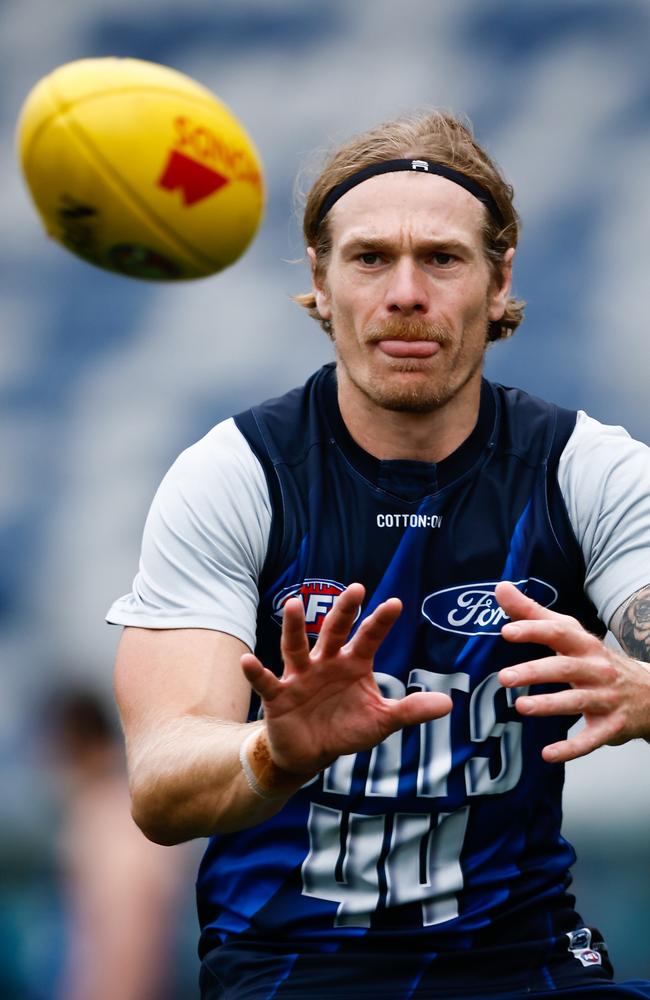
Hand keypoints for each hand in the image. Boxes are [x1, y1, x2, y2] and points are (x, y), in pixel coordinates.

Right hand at [241, 583, 452, 776]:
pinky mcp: (279, 695)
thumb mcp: (381, 722)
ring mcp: (300, 676)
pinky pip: (266, 681)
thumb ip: (410, 711)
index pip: (369, 637)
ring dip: (294, 628)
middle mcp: (326, 662)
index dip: (381, 622)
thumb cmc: (346, 728)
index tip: (395, 603)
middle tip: (355, 589)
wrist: (310, 753)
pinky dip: (256, 672)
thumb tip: (448, 703)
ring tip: (293, 606)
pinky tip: (247, 661)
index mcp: (352, 663)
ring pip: (296, 647)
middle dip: (344, 611)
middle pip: (334, 631)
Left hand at [496, 581, 649, 762]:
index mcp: (585, 645)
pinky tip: (548, 753)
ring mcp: (605, 699)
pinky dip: (570, 748)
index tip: (507, 631)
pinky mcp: (610, 727)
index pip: (559, 632)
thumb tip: (501, 589)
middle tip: (504, 677)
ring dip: (549, 705)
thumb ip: (534, 614)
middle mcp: (597, 670)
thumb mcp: (571, 634)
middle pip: (565, 668)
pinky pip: (590, 739)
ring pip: (577, 702)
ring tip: (521, 707)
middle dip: (535, 671)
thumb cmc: (596, 660)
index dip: (534, 630)